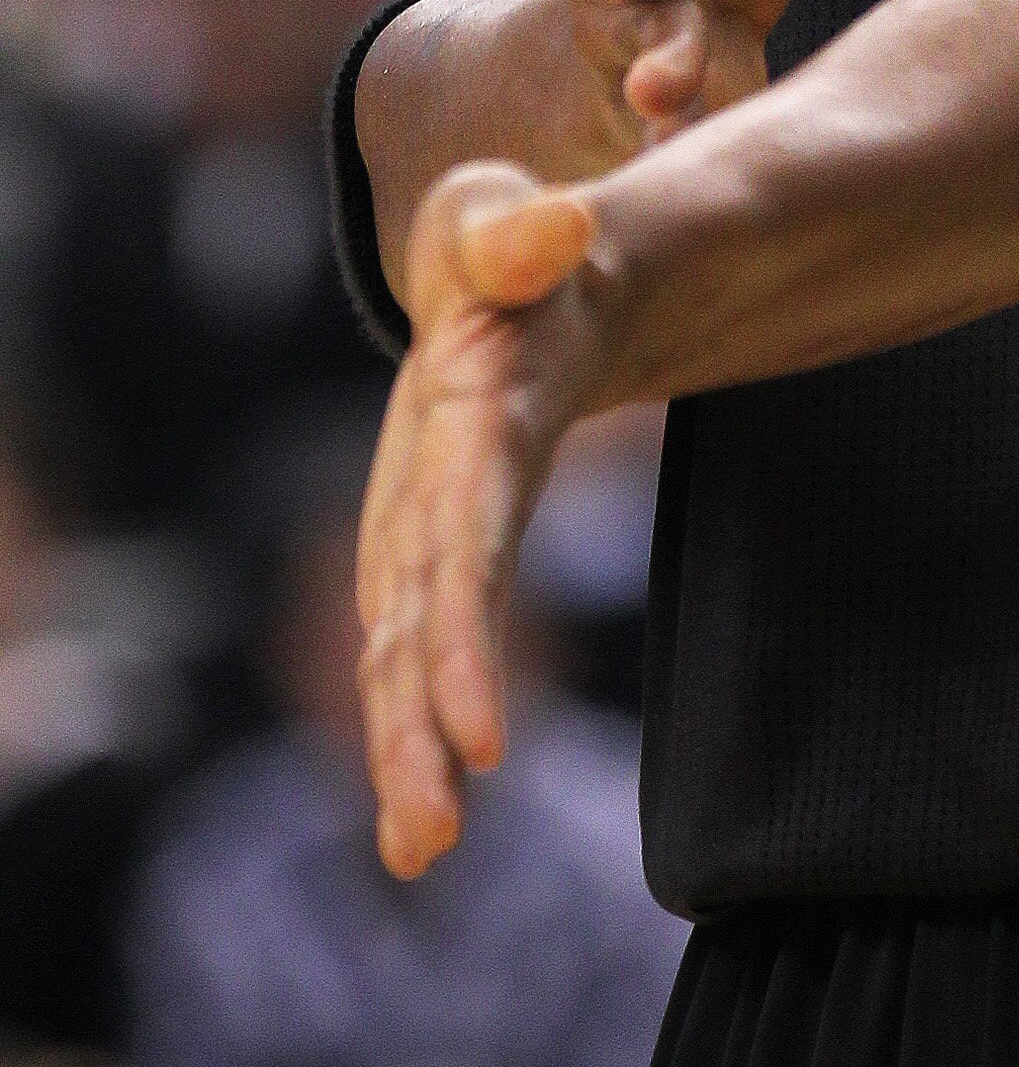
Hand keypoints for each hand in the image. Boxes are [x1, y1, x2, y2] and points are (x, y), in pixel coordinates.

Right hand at [357, 161, 608, 877]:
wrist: (496, 262)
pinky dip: (419, 731)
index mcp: (453, 412)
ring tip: (420, 851)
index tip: (483, 734)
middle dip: (416, 725)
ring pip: (407, 653)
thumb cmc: (512, 240)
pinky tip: (424, 830)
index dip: (466, 629)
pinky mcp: (440, 557)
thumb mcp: (509, 215)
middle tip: (431, 832)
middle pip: (414, 617)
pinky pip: (423, 653)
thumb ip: (525, 227)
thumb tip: (563, 225)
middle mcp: (422, 485)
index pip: (457, 531)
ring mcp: (423, 529)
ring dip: (408, 752)